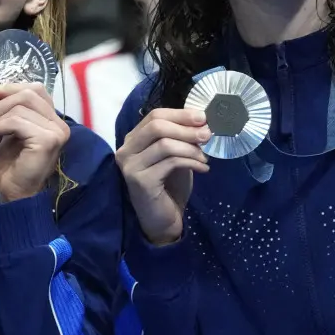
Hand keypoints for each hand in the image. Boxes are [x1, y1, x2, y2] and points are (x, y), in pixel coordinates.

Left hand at [0, 82, 71, 202]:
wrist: (16, 194)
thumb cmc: (13, 165)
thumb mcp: (10, 130)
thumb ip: (10, 110)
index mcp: (53, 119)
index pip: (36, 89)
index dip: (11, 87)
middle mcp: (59, 123)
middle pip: (28, 94)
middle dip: (1, 104)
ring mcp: (56, 131)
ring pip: (20, 107)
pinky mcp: (47, 140)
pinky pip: (16, 122)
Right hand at [116, 108, 210, 245]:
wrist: (163, 219)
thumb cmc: (169, 186)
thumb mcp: (176, 156)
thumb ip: (181, 139)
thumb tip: (202, 121)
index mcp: (133, 140)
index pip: (154, 116)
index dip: (180, 114)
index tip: (203, 118)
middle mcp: (126, 150)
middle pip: (156, 126)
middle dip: (186, 128)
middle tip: (207, 135)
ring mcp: (130, 166)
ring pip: (164, 144)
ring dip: (191, 148)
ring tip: (206, 157)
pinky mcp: (140, 181)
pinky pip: (170, 162)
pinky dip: (191, 162)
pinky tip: (203, 168)